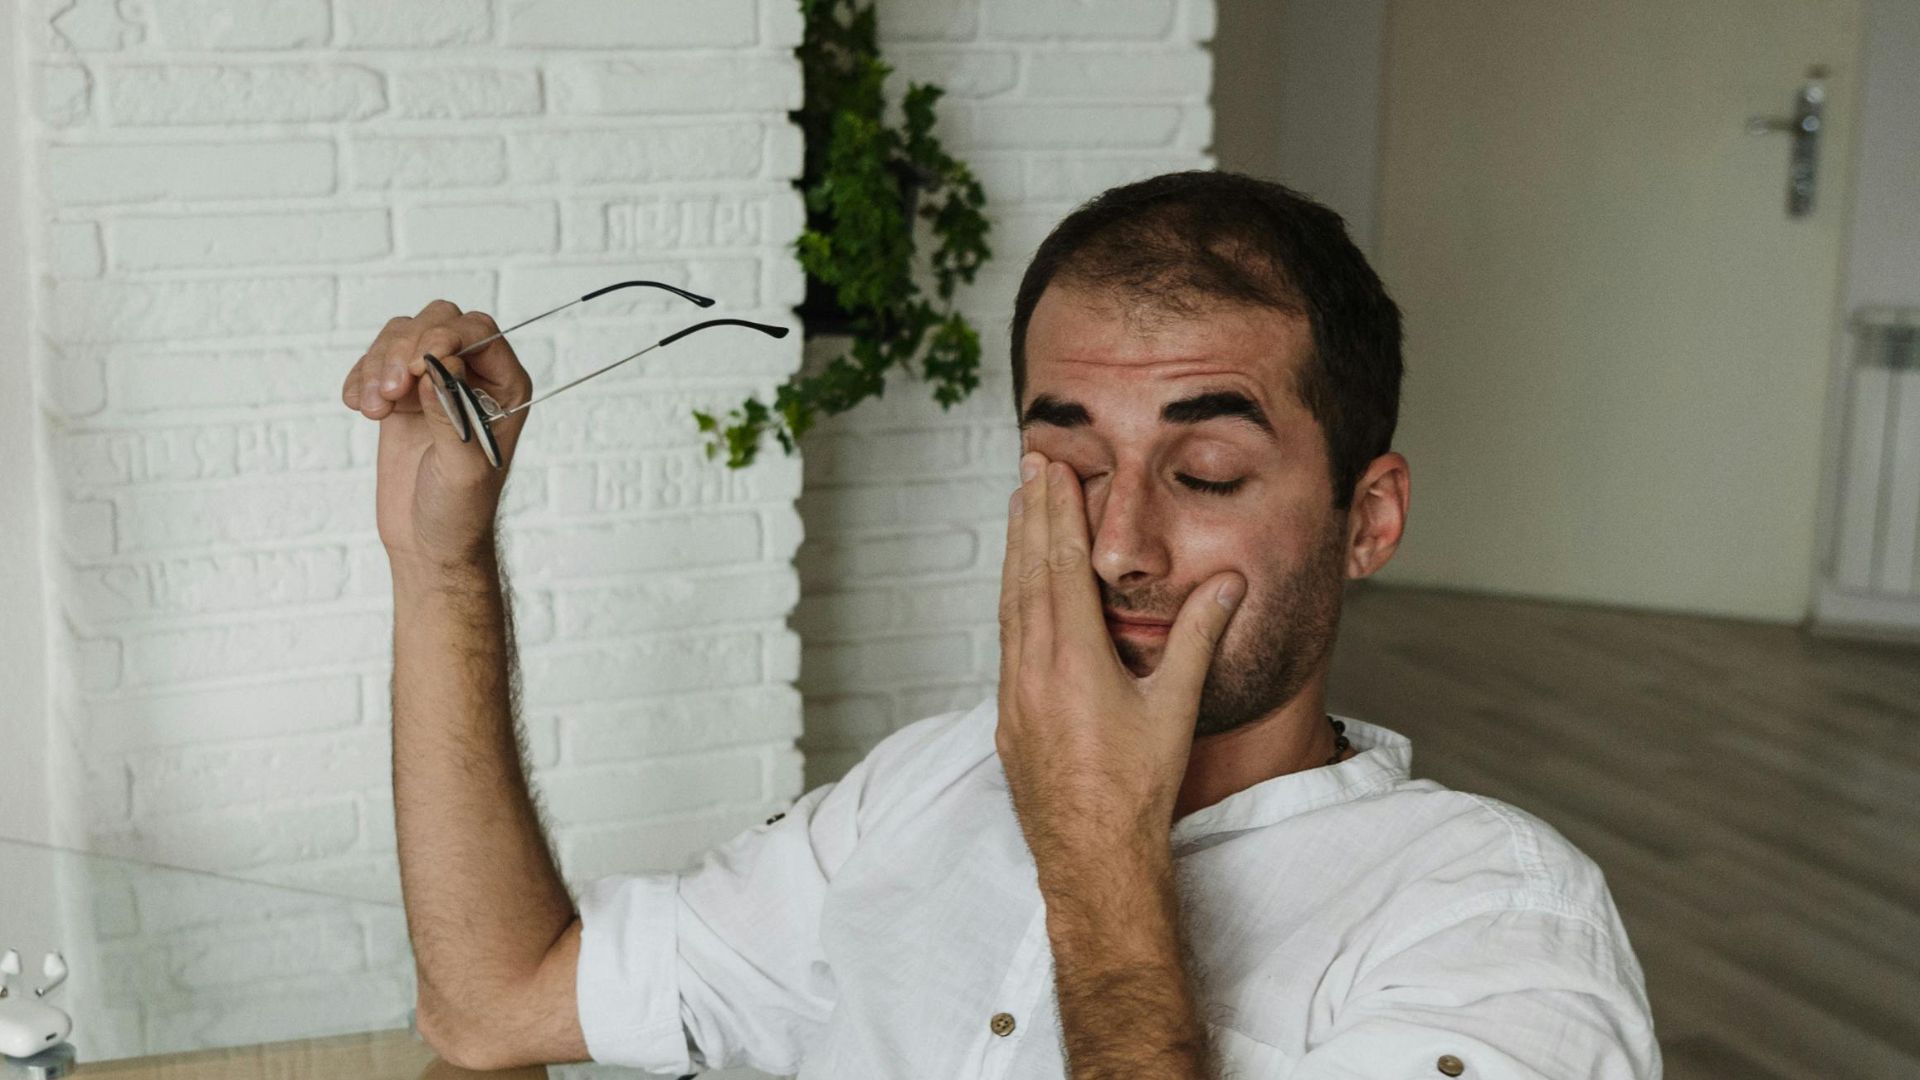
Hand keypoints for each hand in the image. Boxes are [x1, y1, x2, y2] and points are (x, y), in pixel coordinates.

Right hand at [341, 299, 533, 572]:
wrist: (428, 541)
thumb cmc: (459, 510)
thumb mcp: (463, 468)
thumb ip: (451, 414)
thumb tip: (437, 365)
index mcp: (506, 387)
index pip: (480, 331)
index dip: (447, 336)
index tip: (418, 364)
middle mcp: (473, 376)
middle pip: (438, 321)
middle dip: (406, 346)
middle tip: (393, 390)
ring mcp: (434, 381)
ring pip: (402, 335)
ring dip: (378, 364)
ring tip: (374, 409)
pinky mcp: (401, 395)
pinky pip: (375, 361)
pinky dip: (361, 377)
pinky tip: (361, 409)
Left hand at [995, 451, 1245, 865]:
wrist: (1091, 855)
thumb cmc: (1137, 789)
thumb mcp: (1175, 708)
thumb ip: (1198, 639)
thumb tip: (1228, 583)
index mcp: (1074, 662)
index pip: (1061, 567)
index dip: (1057, 514)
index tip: (1053, 470)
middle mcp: (1033, 671)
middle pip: (1026, 574)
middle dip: (1030, 516)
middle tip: (1029, 466)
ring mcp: (1013, 693)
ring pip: (1009, 605)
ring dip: (1016, 552)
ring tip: (1019, 509)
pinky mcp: (1007, 716)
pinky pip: (1005, 639)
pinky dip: (1011, 598)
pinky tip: (1017, 588)